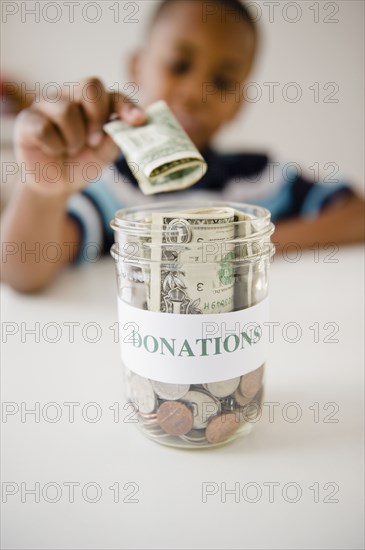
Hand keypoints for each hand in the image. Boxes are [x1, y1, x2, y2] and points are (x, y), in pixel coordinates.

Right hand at [14, 77, 146, 196]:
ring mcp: (47, 105)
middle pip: (90, 86)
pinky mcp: (27, 120)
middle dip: (97, 116)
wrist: (58, 184)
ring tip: (70, 150)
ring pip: (67, 110)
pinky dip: (54, 146)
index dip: (127, 106)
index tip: (139, 121)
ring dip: (74, 138)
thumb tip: (131, 125)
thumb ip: (116, 137)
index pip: (113, 95)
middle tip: (94, 141)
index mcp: (93, 104)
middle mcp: (71, 97)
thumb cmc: (82, 162)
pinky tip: (53, 151)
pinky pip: (44, 128)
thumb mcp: (105, 153)